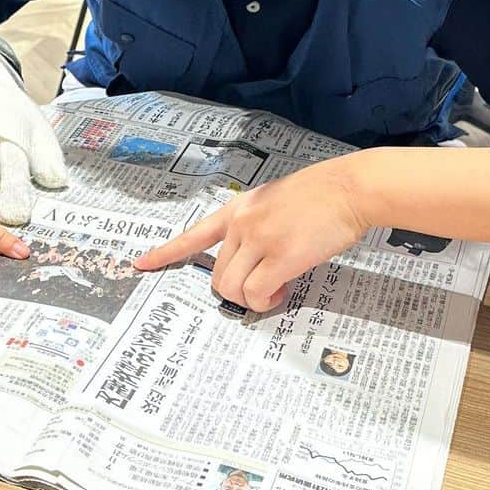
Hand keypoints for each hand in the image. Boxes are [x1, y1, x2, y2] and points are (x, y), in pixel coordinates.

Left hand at [134, 157, 369, 311]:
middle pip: (217, 274)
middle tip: (264, 287)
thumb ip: (256, 225)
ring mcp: (259, 239)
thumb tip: (251, 257)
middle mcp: (241, 223)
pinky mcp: (281, 256)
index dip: (165, 253)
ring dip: (251, 299)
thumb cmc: (319, 196)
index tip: (141, 263)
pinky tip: (283, 290)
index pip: (194, 234)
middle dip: (235, 290)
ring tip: (276, 289)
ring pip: (232, 288)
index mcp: (238, 209)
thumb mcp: (274, 201)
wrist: (347, 188)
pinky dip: (266, 301)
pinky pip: (256, 293)